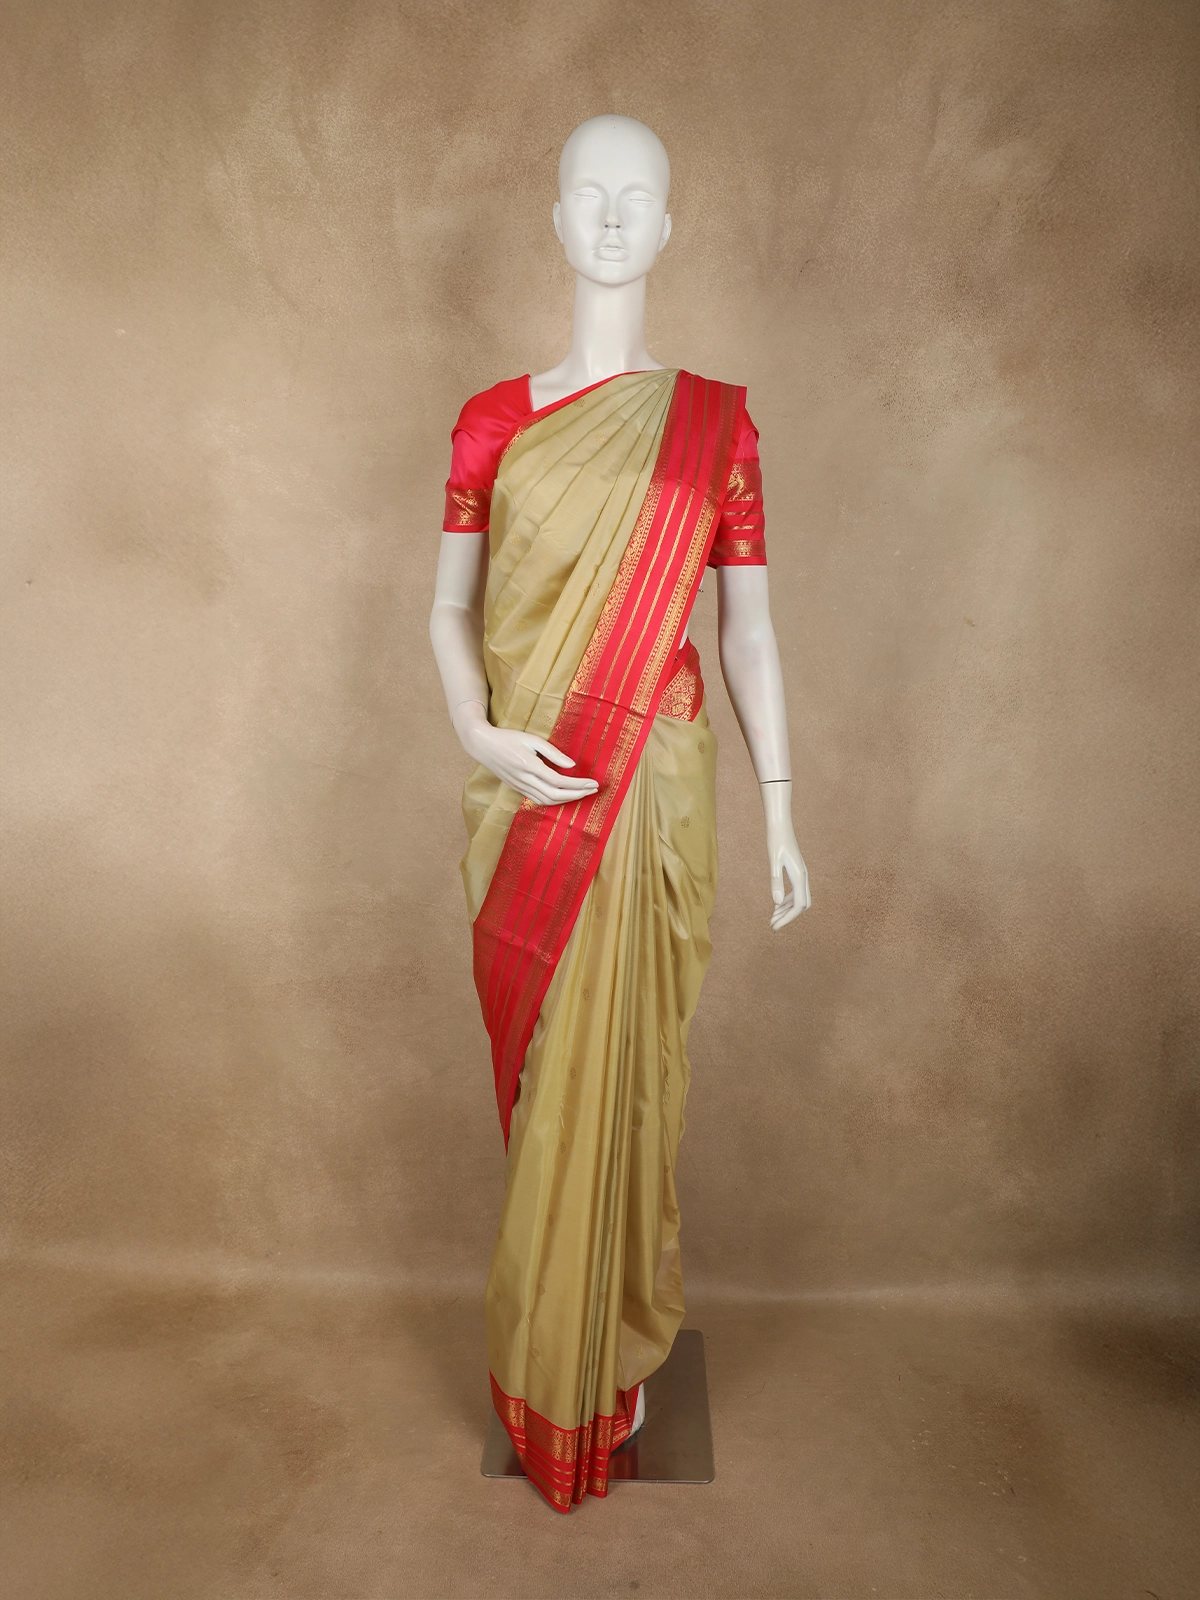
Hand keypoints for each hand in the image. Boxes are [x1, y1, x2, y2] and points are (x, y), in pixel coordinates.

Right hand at [453, 701, 599, 806]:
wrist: (483, 745)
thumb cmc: (508, 738)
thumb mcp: (532, 739)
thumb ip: (553, 752)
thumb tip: (572, 765)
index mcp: (529, 766)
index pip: (559, 781)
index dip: (578, 784)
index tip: (593, 783)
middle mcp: (525, 780)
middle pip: (556, 795)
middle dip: (577, 794)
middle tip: (593, 790)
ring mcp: (520, 786)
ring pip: (547, 801)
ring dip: (567, 800)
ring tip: (582, 793)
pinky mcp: (517, 788)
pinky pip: (538, 800)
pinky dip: (554, 801)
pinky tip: (563, 796)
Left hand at [761, 780, 810, 930]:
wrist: (780, 825)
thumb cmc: (776, 841)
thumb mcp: (773, 861)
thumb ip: (775, 881)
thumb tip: (776, 903)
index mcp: (799, 877)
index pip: (798, 906)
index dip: (787, 919)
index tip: (774, 926)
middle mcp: (803, 877)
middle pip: (802, 905)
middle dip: (788, 917)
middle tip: (773, 924)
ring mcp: (801, 874)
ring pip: (799, 899)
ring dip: (787, 910)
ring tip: (772, 917)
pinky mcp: (797, 871)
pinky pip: (796, 891)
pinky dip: (787, 901)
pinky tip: (776, 903)